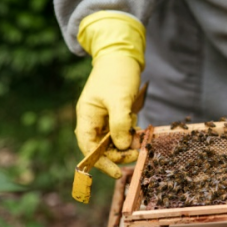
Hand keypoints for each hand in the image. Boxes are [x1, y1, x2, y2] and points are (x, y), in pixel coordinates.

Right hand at [73, 11, 146, 177]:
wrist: (123, 55)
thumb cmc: (117, 73)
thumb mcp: (119, 98)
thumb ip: (119, 123)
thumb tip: (121, 146)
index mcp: (86, 115)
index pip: (88, 146)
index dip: (100, 162)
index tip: (116, 172)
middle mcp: (92, 119)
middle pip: (101, 147)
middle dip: (118, 153)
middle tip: (136, 153)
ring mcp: (103, 118)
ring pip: (113, 141)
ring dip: (126, 144)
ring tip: (140, 139)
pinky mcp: (115, 115)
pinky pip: (121, 132)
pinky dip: (130, 134)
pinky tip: (139, 130)